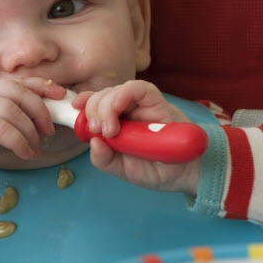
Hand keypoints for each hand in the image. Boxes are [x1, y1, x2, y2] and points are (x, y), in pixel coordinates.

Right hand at [0, 78, 65, 176]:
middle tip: (49, 131)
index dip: (44, 87)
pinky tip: (24, 152)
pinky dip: (18, 141)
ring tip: (35, 148)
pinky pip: (0, 128)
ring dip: (30, 132)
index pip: (20, 82)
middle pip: (19, 93)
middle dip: (40, 111)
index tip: (62, 96)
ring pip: (11, 111)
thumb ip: (15, 121)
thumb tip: (47, 124)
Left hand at [73, 80, 200, 192]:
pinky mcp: (157, 102)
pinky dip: (123, 94)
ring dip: (105, 106)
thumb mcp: (124, 171)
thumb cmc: (157, 170)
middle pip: (102, 96)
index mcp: (117, 123)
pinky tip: (117, 107)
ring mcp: (142, 105)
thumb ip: (105, 160)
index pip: (96, 105)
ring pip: (116, 90)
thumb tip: (92, 142)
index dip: (84, 102)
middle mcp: (127, 111)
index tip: (75, 108)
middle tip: (99, 131)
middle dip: (94, 110)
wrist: (188, 174)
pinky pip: (139, 88)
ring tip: (109, 129)